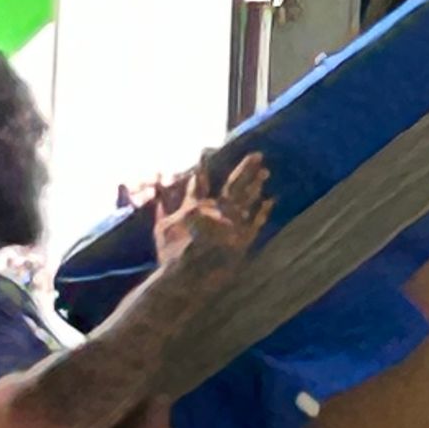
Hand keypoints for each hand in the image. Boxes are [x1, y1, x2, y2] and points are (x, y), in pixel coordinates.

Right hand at [152, 154, 270, 276]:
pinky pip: (256, 221)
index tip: (208, 150)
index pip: (200, 180)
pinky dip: (264, 210)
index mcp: (194, 206)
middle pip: (233, 184)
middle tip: (258, 155)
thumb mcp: (161, 230)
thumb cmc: (170, 255)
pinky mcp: (243, 238)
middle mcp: (215, 210)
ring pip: (248, 198)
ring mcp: (231, 223)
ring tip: (266, 172)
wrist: (186, 277)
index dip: (203, 165)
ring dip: (257, 184)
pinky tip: (271, 199)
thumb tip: (157, 194)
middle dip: (245, 168)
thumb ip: (162, 209)